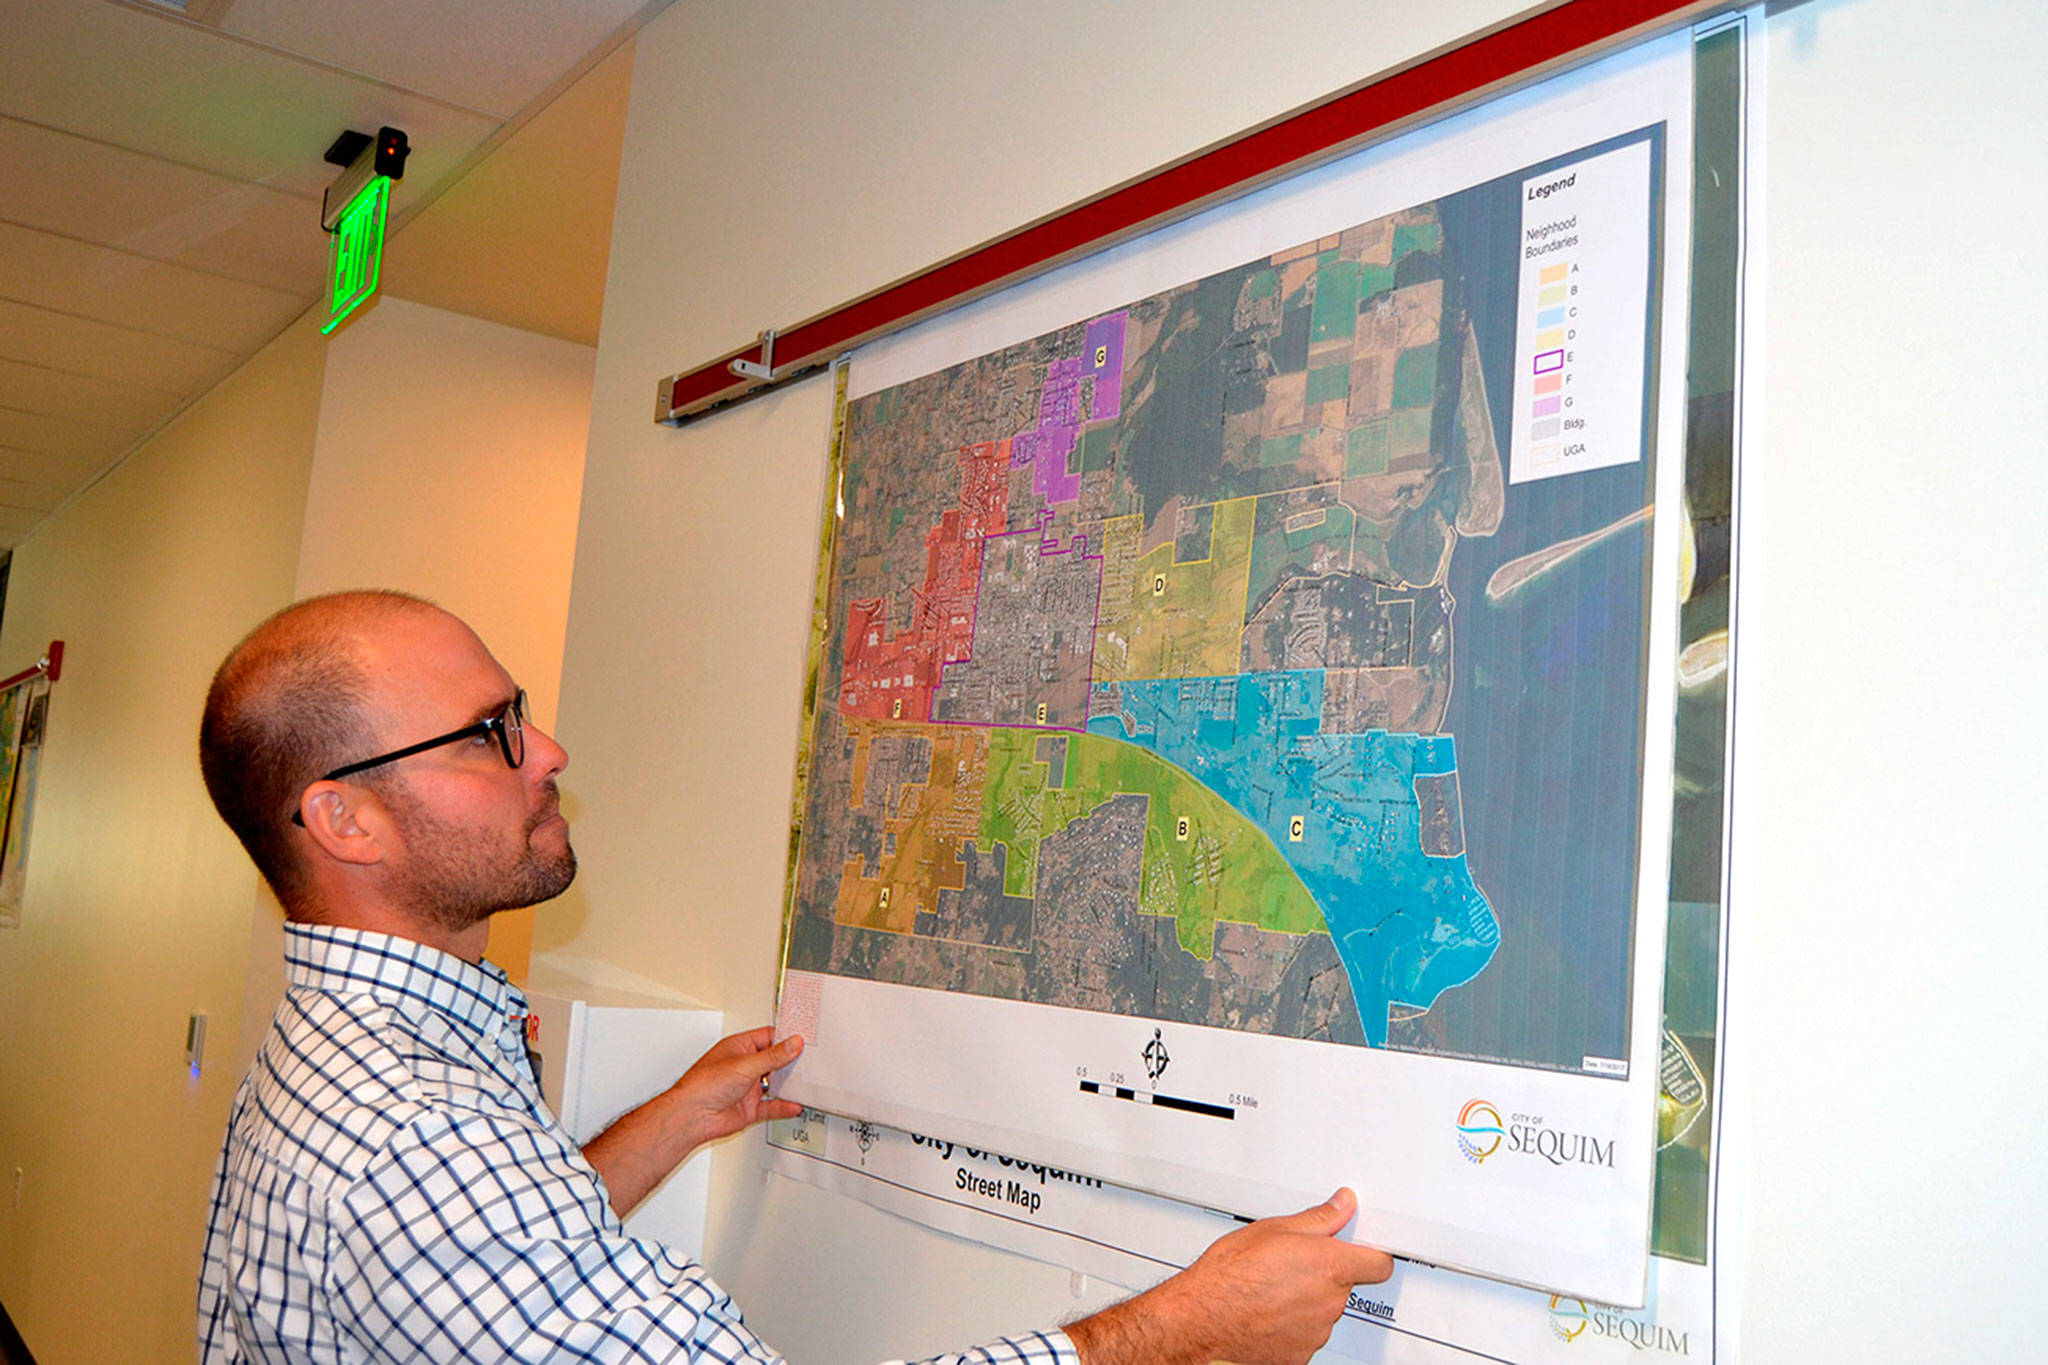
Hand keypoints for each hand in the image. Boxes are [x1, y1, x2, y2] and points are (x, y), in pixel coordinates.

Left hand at [580, 1027, 803, 1216]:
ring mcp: (747, 1088)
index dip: (787, 1037)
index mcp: (739, 1048)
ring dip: (790, 1083)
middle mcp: (744, 1066)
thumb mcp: (745, 1064)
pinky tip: (796, 1105)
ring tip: (810, 1080)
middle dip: (791, 1060)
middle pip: (774, 1060)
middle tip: (813, 1058)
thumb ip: (773, 1056)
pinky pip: (771, 1106)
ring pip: (775, 1083)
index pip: (769, 1037)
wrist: (691, 1116)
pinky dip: (784, 1106)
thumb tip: (794, 1043)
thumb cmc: (704, 1085)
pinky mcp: (749, 1109)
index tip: (806, 1037)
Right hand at [1065, 1188, 1392, 1364]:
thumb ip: (1318, 1219)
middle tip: (1294, 1262)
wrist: (1202, 1318)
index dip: (1371, 1254)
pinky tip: (1268, 1310)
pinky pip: (1306, 1333)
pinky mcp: (1300, 1354)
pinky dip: (1293, 1324)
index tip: (1363, 1248)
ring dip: (1308, 1299)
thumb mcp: (1273, 1229)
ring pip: (1324, 1310)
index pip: (1379, 1263)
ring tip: (1273, 1286)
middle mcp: (1329, 1301)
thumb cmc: (1230, 1275)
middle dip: (1326, 1273)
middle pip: (1345, 1285)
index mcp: (1329, 1265)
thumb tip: (1343, 1205)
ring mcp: (1316, 1331)